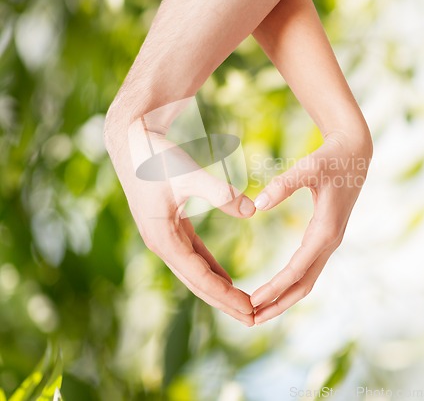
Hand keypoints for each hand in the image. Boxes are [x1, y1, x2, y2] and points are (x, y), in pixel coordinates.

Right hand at [105, 120, 256, 325]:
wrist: (132, 142)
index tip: (251, 310)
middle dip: (225, 302)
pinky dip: (211, 268)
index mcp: (163, 238)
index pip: (200, 277)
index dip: (226, 296)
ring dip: (219, 288)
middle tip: (253, 318)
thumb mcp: (188, 174)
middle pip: (197, 282)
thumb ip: (219, 193)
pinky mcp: (171, 227)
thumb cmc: (156, 157)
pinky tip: (226, 278)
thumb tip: (251, 210)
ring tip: (243, 304)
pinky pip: (194, 255)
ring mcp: (165, 236)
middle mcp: (162, 243)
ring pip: (195, 271)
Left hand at [251, 130, 371, 323]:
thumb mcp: (308, 168)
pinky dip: (291, 283)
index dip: (274, 287)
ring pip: (307, 280)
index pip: (297, 269)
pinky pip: (308, 267)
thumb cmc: (331, 159)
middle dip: (278, 304)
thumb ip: (284, 185)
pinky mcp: (325, 236)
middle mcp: (329, 242)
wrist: (354, 154)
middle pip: (304, 285)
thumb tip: (257, 205)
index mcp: (325, 231)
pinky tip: (276, 287)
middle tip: (250, 319)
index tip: (252, 302)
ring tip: (259, 310)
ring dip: (284, 297)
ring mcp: (329, 241)